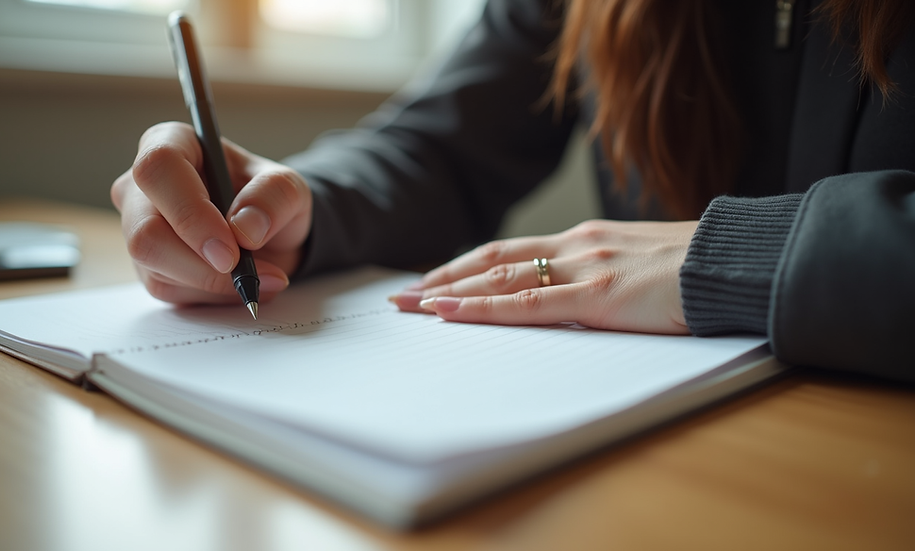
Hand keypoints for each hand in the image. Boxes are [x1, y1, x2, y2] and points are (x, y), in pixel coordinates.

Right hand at [111, 122, 311, 304]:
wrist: (268, 235)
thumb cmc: (268, 199)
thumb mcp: (289, 188)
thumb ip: (275, 196)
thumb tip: (244, 229)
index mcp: (172, 143)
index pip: (159, 168)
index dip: (190, 212)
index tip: (230, 248)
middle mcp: (143, 185)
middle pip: (145, 230)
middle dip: (198, 261)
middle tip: (246, 273)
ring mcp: (139, 227)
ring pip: (155, 266)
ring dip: (213, 281)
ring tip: (259, 275)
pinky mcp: (148, 266)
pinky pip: (169, 289)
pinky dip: (212, 293)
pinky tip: (239, 282)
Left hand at [390, 220, 697, 333]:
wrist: (737, 261)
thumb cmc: (697, 269)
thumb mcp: (640, 267)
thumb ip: (604, 278)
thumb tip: (582, 299)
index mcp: (585, 240)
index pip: (510, 251)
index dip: (468, 266)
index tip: (434, 280)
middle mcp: (575, 246)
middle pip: (492, 259)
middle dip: (443, 277)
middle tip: (402, 295)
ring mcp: (584, 268)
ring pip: (500, 277)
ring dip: (450, 292)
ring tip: (411, 306)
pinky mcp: (598, 295)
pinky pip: (527, 303)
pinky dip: (484, 307)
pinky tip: (452, 312)